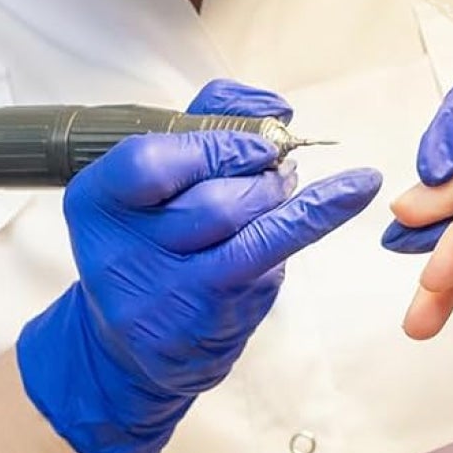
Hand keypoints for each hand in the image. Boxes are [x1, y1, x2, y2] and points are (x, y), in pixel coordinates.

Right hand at [18, 81, 382, 452]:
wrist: (139, 346)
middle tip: (270, 163)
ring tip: (279, 186)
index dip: (209, 145)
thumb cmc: (153, 242)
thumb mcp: (156, 176)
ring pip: (240, 221)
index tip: (253, 140)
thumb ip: (206, 122)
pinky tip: (356, 188)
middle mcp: (122, 251)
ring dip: (276, 194)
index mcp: (97, 200)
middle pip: (208, 195)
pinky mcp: (211, 312)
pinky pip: (273, 250)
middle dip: (253, 169)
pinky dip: (320, 212)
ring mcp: (167, 290)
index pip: (147, 161)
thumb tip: (274, 107)